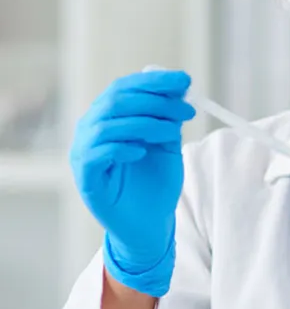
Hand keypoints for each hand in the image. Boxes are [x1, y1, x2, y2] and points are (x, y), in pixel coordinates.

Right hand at [69, 70, 195, 296]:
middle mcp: (91, 130)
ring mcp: (84, 153)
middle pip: (116, 101)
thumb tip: (179, 87)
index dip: (154, 81)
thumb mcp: (167, 148)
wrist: (149, 228)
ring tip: (171, 132)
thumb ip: (168, 120)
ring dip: (143, 124)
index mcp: (109, 119)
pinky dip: (121, 148)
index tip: (184, 81)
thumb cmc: (155, 188)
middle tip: (185, 108)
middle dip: (154, 101)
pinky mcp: (86, 178)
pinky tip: (142, 152)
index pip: (125, 89)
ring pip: (107, 125)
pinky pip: (98, 154)